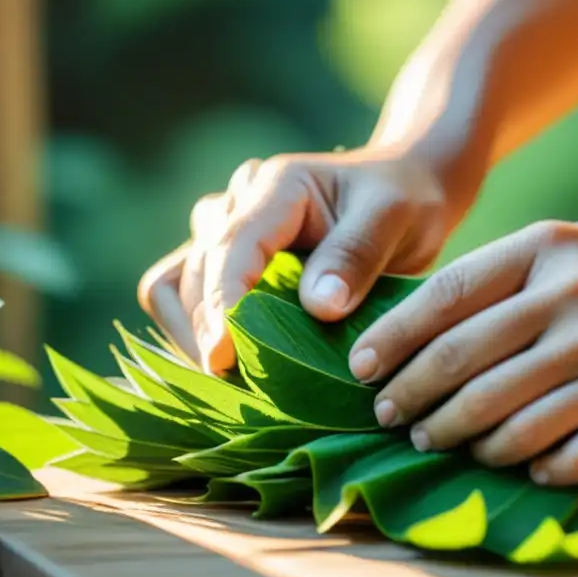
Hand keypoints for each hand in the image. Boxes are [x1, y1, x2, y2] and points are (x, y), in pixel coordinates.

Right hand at [137, 148, 466, 373]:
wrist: (404, 191)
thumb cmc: (403, 200)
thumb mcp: (393, 218)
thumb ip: (356, 256)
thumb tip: (318, 308)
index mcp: (275, 187)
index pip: (231, 247)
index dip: (222, 304)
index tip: (222, 357)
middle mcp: (238, 206)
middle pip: (193, 273)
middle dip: (207, 332)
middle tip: (239, 388)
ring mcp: (225, 233)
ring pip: (173, 285)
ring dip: (189, 335)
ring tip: (228, 382)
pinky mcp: (226, 263)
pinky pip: (183, 297)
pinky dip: (194, 333)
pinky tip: (227, 368)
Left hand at [351, 218, 577, 485]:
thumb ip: (532, 263)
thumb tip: (452, 303)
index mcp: (556, 249)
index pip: (448, 297)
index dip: (394, 338)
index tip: (361, 367)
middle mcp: (577, 300)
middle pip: (463, 362)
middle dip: (414, 396)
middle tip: (391, 417)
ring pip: (506, 416)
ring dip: (463, 439)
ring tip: (441, 445)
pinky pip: (566, 454)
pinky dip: (534, 466)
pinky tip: (521, 468)